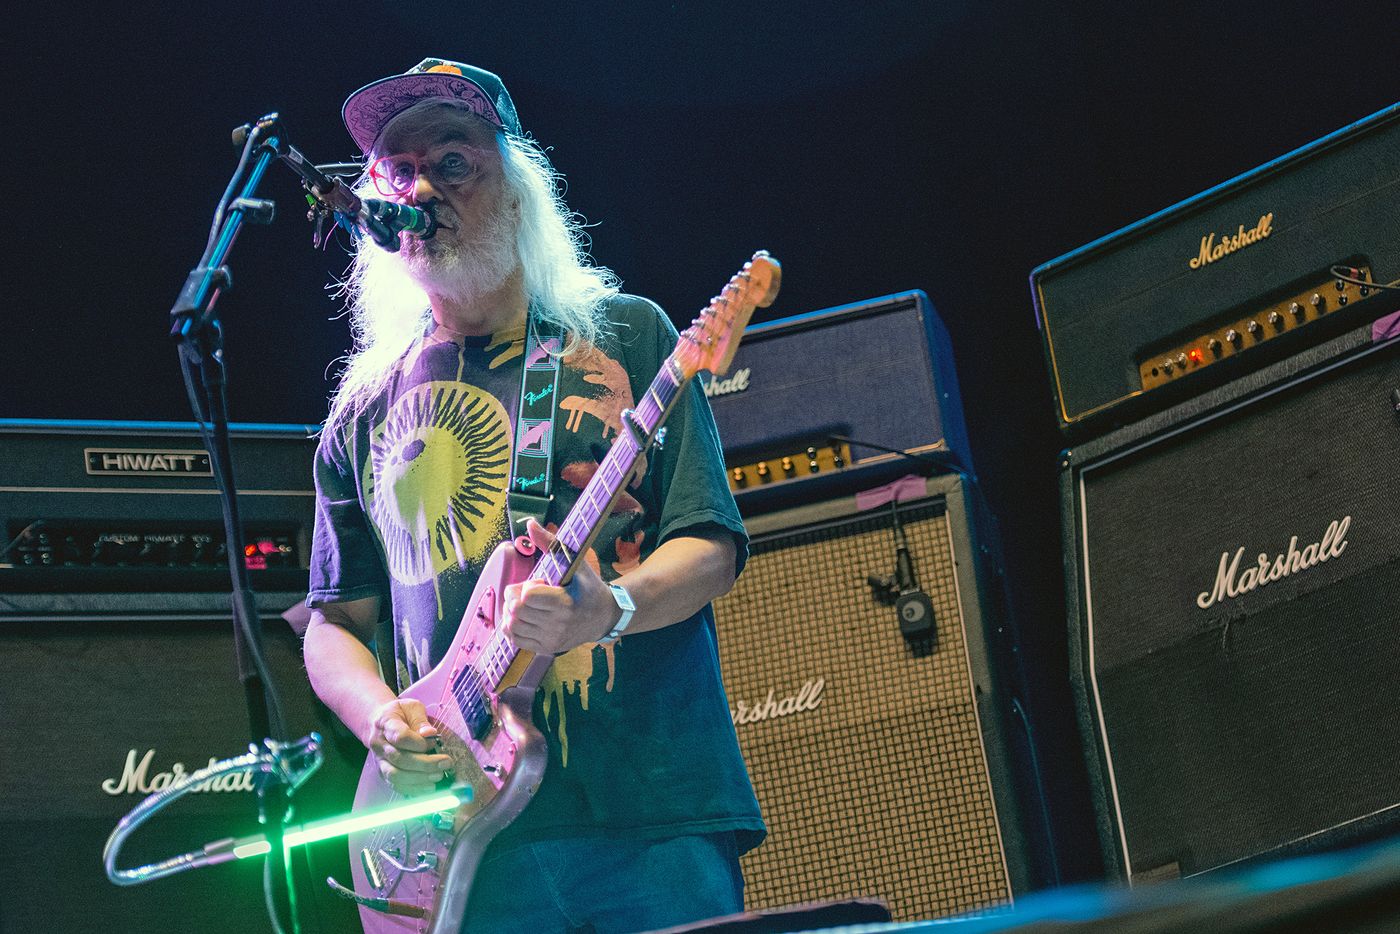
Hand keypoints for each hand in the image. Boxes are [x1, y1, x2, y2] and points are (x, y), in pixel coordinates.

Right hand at [367, 697, 454, 795]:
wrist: (378, 723)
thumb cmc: (400, 713)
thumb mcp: (411, 707)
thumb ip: (420, 719)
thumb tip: (430, 734)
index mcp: (385, 723)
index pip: (400, 737)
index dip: (419, 743)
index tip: (434, 742)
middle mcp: (379, 744)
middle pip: (399, 758)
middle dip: (425, 764)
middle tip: (445, 763)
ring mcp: (380, 760)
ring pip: (395, 775)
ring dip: (419, 778)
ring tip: (439, 775)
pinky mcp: (383, 773)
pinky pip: (395, 785)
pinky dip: (413, 789)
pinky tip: (429, 786)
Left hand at [503, 519, 619, 654]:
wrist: (604, 617)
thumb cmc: (588, 586)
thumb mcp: (575, 562)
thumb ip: (551, 543)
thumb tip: (530, 523)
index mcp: (566, 603)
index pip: (528, 596)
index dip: (527, 585)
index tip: (539, 582)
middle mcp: (559, 624)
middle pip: (517, 610)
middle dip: (515, 596)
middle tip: (525, 591)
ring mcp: (552, 639)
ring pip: (513, 625)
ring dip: (512, 612)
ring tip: (523, 604)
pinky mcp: (547, 648)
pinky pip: (516, 640)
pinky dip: (512, 627)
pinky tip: (522, 617)